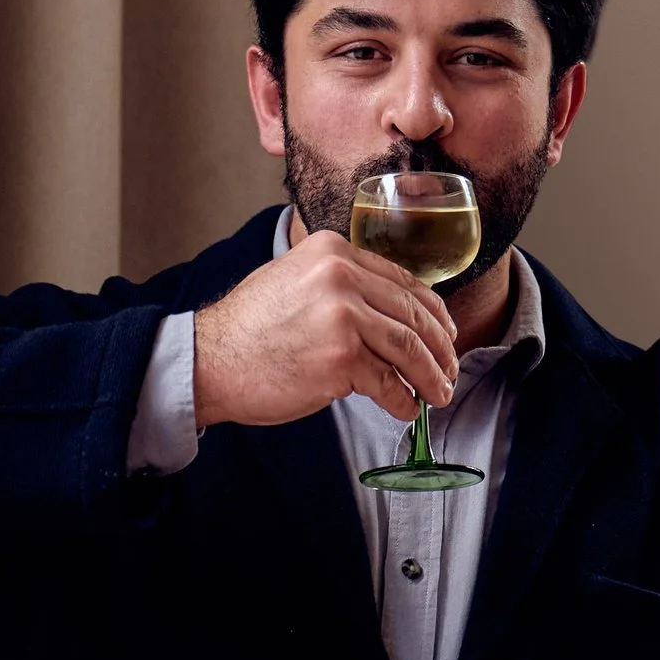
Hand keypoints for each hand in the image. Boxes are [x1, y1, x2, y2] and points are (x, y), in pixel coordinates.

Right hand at [193, 230, 458, 427]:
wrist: (210, 360)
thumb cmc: (251, 329)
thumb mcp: (295, 280)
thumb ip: (341, 284)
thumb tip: (393, 312)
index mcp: (332, 251)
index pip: (403, 281)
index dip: (433, 312)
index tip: (445, 334)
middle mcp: (341, 276)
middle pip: (413, 314)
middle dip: (440, 348)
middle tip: (449, 370)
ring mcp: (343, 316)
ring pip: (408, 348)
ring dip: (430, 376)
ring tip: (439, 393)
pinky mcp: (341, 358)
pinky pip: (389, 382)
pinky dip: (403, 399)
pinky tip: (406, 407)